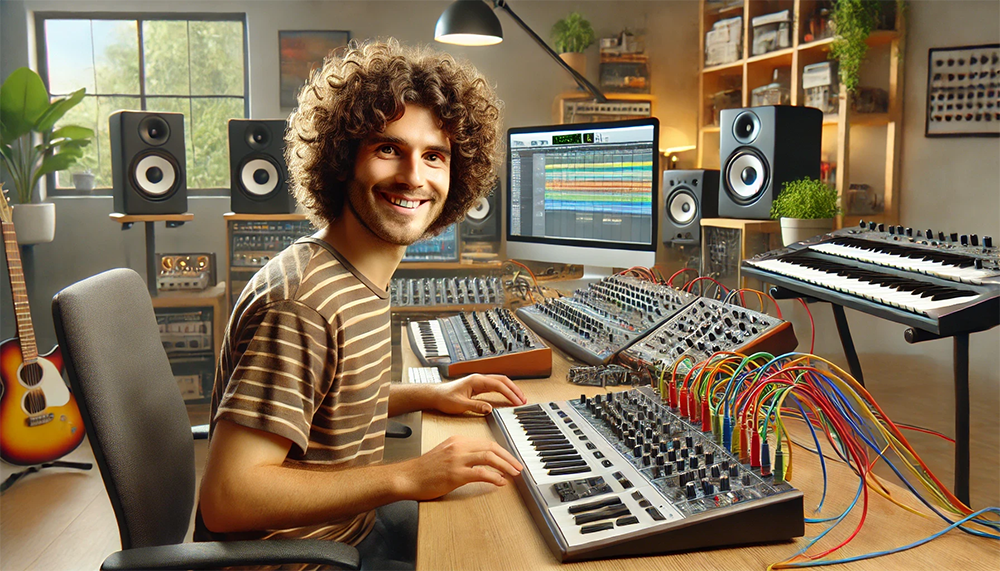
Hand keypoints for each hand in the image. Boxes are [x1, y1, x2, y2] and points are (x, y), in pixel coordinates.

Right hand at [400, 436, 522, 499]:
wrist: (408, 477)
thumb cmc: (426, 468)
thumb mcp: (446, 453)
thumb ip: (464, 454)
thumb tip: (484, 461)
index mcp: (458, 440)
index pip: (486, 442)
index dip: (502, 451)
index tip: (511, 459)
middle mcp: (458, 446)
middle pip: (491, 447)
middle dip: (508, 457)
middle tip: (518, 466)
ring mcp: (456, 460)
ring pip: (488, 457)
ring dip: (505, 466)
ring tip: (513, 473)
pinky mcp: (454, 474)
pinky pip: (480, 473)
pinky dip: (493, 477)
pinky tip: (500, 482)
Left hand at [431, 373, 526, 415]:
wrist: (435, 395)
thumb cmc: (445, 398)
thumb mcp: (460, 405)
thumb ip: (475, 406)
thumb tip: (489, 409)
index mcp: (476, 381)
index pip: (498, 385)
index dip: (510, 393)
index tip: (517, 402)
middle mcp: (479, 379)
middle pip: (502, 380)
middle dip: (514, 389)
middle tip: (523, 400)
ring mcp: (479, 382)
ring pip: (500, 382)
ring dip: (511, 389)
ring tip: (519, 398)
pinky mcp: (478, 386)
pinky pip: (495, 386)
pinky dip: (504, 391)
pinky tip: (508, 397)